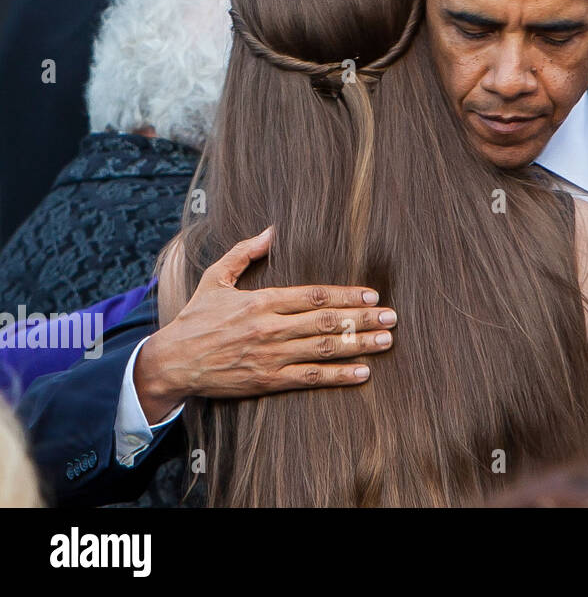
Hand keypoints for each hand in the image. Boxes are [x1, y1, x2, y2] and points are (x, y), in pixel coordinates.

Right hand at [135, 227, 396, 423]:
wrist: (171, 362)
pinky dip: (339, 375)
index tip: (371, 295)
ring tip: (386, 341)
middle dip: (363, 318)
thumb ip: (243, 253)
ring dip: (359, 344)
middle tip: (392, 317)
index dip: (346, 294)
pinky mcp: (267, 380)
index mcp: (262, 301)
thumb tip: (271, 230)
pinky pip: (310, 378)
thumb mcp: (215, 278)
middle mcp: (271, 327)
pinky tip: (363, 372)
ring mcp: (271, 355)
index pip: (314, 295)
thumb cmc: (195, 319)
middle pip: (327, 320)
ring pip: (324, 348)